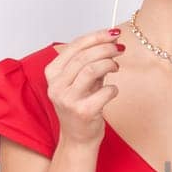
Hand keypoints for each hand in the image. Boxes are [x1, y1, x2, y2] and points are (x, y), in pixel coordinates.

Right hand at [47, 28, 124, 145]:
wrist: (78, 138)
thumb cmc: (81, 105)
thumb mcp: (81, 80)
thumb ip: (91, 61)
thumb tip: (111, 40)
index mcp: (52, 73)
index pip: (74, 47)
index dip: (96, 37)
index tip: (113, 33)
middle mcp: (56, 86)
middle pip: (84, 57)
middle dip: (106, 48)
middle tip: (119, 48)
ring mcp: (68, 100)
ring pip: (92, 70)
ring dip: (109, 64)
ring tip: (116, 66)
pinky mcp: (83, 112)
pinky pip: (105, 91)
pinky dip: (113, 88)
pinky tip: (112, 91)